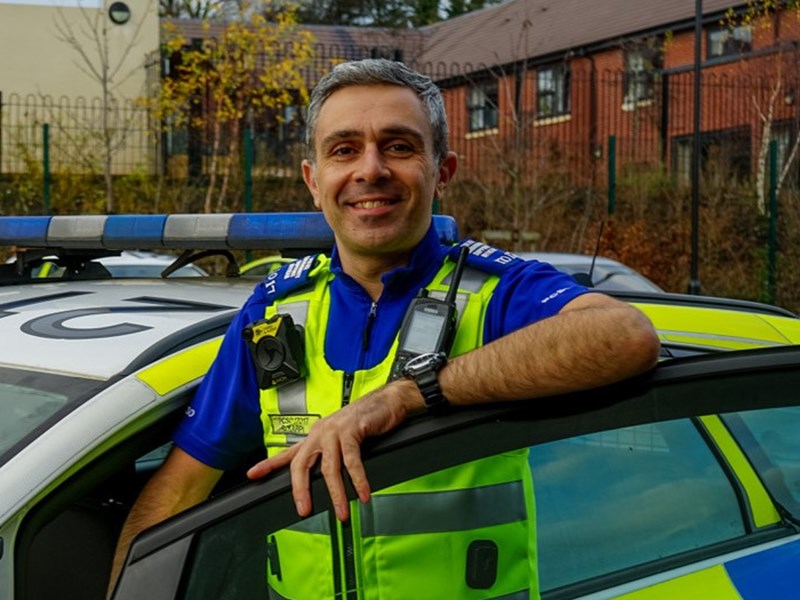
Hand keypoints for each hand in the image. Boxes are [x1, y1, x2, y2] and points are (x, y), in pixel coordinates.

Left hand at [247, 379, 419, 520]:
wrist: (387, 401)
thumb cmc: (366, 420)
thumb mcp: (343, 437)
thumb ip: (331, 454)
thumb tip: (327, 478)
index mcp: (316, 435)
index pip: (289, 453)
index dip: (269, 464)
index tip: (252, 474)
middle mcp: (321, 432)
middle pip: (302, 464)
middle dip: (300, 489)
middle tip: (304, 510)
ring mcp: (335, 430)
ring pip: (329, 468)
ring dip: (337, 493)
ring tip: (342, 512)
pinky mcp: (353, 430)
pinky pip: (352, 460)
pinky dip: (358, 480)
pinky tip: (363, 493)